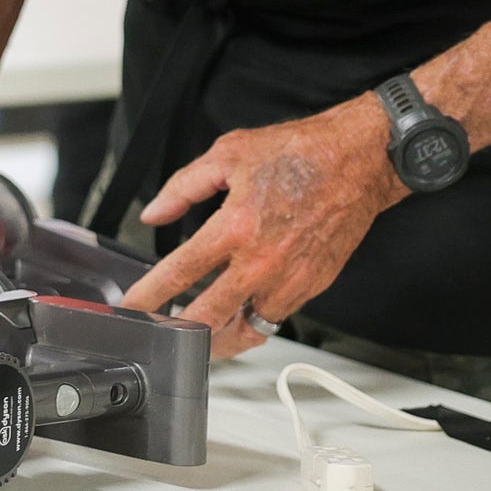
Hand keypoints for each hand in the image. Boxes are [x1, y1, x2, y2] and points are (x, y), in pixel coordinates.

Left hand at [118, 97, 406, 356]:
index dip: (148, 296)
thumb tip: (155, 213)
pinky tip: (240, 315)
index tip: (131, 307)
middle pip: (208, 318)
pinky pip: (276, 318)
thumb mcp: (229, 154)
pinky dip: (254, 322)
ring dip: (219, 338)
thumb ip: (183, 187)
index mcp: (234, 226)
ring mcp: (289, 280)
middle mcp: (261, 262)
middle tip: (160, 332)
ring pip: (246, 331)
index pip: (179, 273)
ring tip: (199, 336)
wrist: (360, 160)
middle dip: (178, 333)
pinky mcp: (312, 286)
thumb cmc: (301, 152)